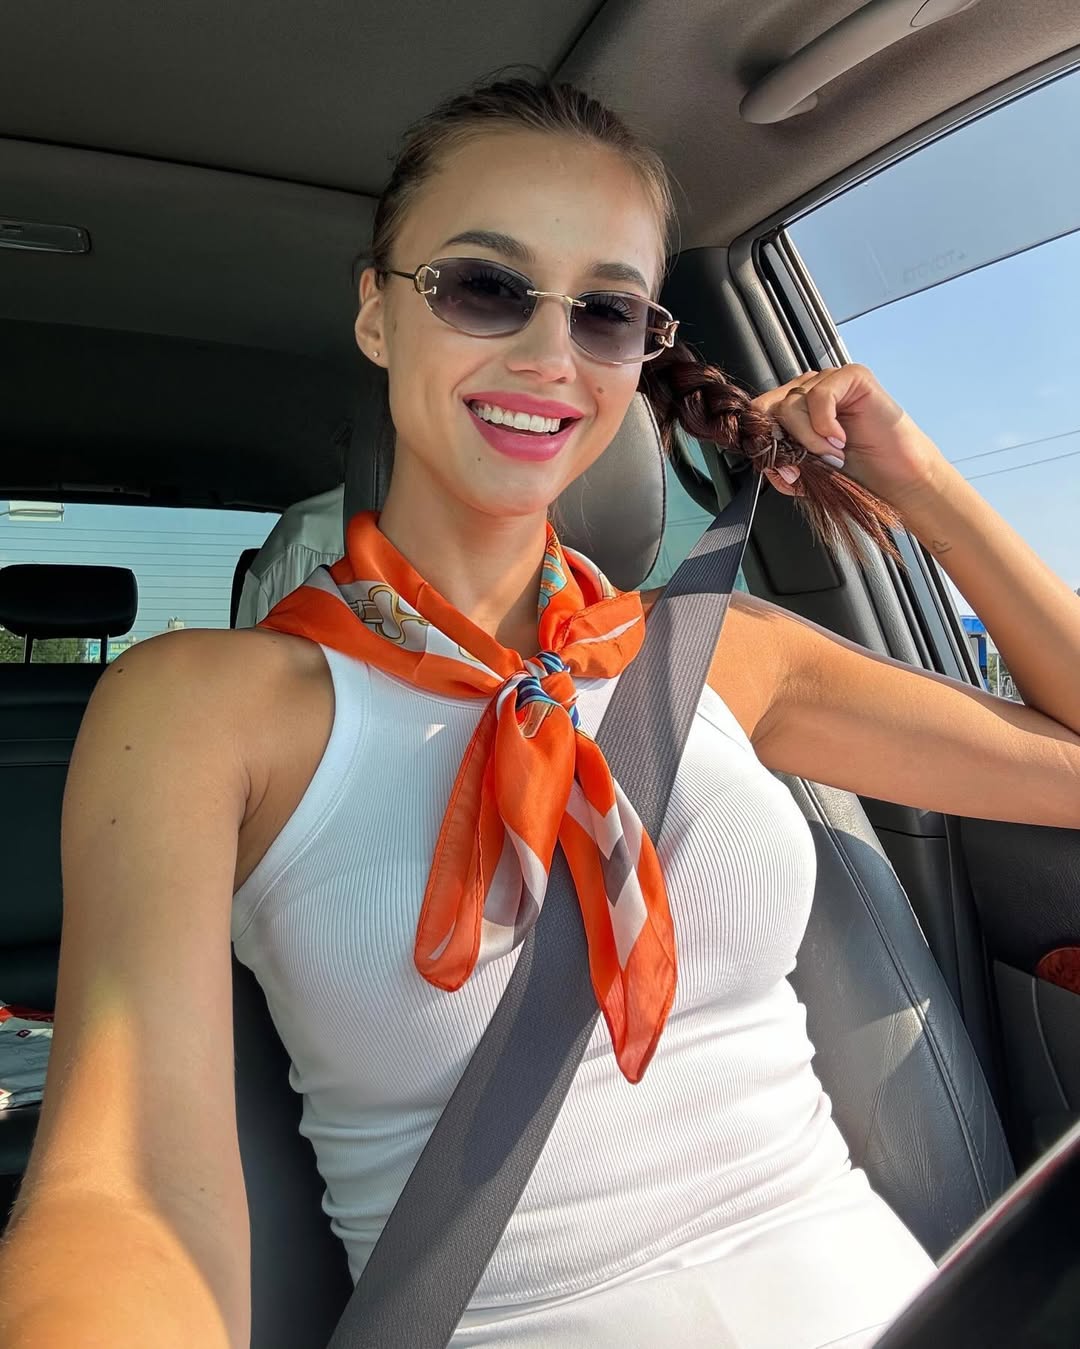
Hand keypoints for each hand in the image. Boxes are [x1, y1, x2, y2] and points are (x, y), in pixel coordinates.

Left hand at [751, 364, 949, 510]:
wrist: (896, 477)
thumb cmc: (856, 473)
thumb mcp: (807, 476)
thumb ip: (783, 469)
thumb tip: (769, 464)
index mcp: (794, 410)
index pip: (758, 413)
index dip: (763, 439)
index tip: (782, 465)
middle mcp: (809, 391)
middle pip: (769, 407)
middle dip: (786, 441)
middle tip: (811, 461)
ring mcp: (830, 380)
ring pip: (791, 403)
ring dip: (809, 438)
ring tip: (833, 455)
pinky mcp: (853, 376)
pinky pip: (820, 395)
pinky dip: (825, 424)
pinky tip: (841, 440)